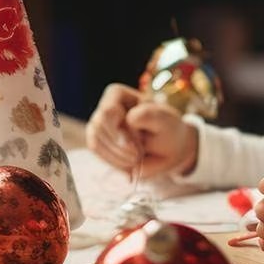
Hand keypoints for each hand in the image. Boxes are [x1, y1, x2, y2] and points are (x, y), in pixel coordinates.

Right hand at [84, 84, 198, 177]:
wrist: (167, 149)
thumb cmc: (167, 130)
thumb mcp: (165, 120)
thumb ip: (148, 115)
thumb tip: (129, 119)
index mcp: (118, 94)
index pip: (108, 112)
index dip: (123, 132)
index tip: (141, 144)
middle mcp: (104, 107)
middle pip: (99, 127)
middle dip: (121, 148)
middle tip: (140, 156)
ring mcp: (98, 125)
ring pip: (95, 142)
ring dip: (117, 158)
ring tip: (136, 161)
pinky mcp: (97, 143)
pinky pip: (97, 155)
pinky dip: (114, 164)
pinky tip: (129, 169)